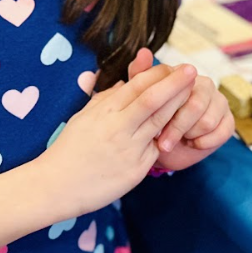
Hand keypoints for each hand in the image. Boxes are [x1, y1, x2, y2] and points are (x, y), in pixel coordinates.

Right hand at [42, 61, 195, 215]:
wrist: (56, 186)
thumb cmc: (69, 149)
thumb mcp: (84, 116)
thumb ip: (107, 98)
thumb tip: (127, 82)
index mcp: (105, 111)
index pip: (137, 85)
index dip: (159, 74)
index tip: (176, 66)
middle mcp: (118, 128)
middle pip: (153, 100)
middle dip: (175, 84)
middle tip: (192, 71)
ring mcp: (128, 150)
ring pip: (160, 123)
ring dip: (179, 108)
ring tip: (195, 95)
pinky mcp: (135, 171)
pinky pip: (156, 151)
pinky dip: (167, 139)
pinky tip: (180, 131)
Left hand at [127, 50, 235, 171]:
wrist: (166, 148)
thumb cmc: (154, 122)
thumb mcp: (141, 100)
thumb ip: (139, 75)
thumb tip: (143, 51)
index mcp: (186, 77)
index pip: (180, 88)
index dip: (167, 111)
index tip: (154, 128)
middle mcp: (206, 85)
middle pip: (196, 106)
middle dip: (178, 128)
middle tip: (164, 143)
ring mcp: (220, 102)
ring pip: (208, 121)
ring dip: (190, 135)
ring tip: (180, 138)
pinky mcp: (229, 121)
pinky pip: (222, 132)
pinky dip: (204, 142)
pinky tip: (194, 143)